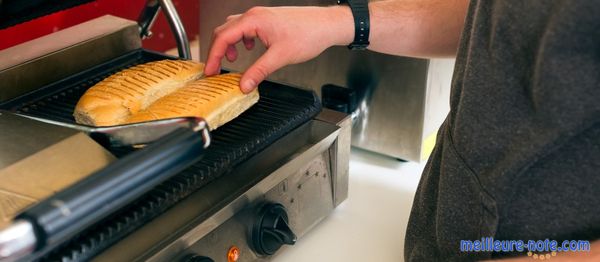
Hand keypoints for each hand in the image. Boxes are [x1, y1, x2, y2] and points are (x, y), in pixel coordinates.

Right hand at [205, 6, 352, 92]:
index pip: (223, 37)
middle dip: (217, 51)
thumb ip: (259, 71)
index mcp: (254, 20)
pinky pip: (246, 28)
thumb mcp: (280, 57)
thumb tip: (244, 85)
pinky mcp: (268, 20)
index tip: (210, 71)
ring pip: (234, 28)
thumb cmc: (309, 34)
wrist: (327, 25)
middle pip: (224, 31)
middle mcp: (254, 15)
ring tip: (231, 61)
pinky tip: (249, 50)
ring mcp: (261, 16)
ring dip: (229, 45)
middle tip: (214, 69)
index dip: (213, 56)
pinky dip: (241, 40)